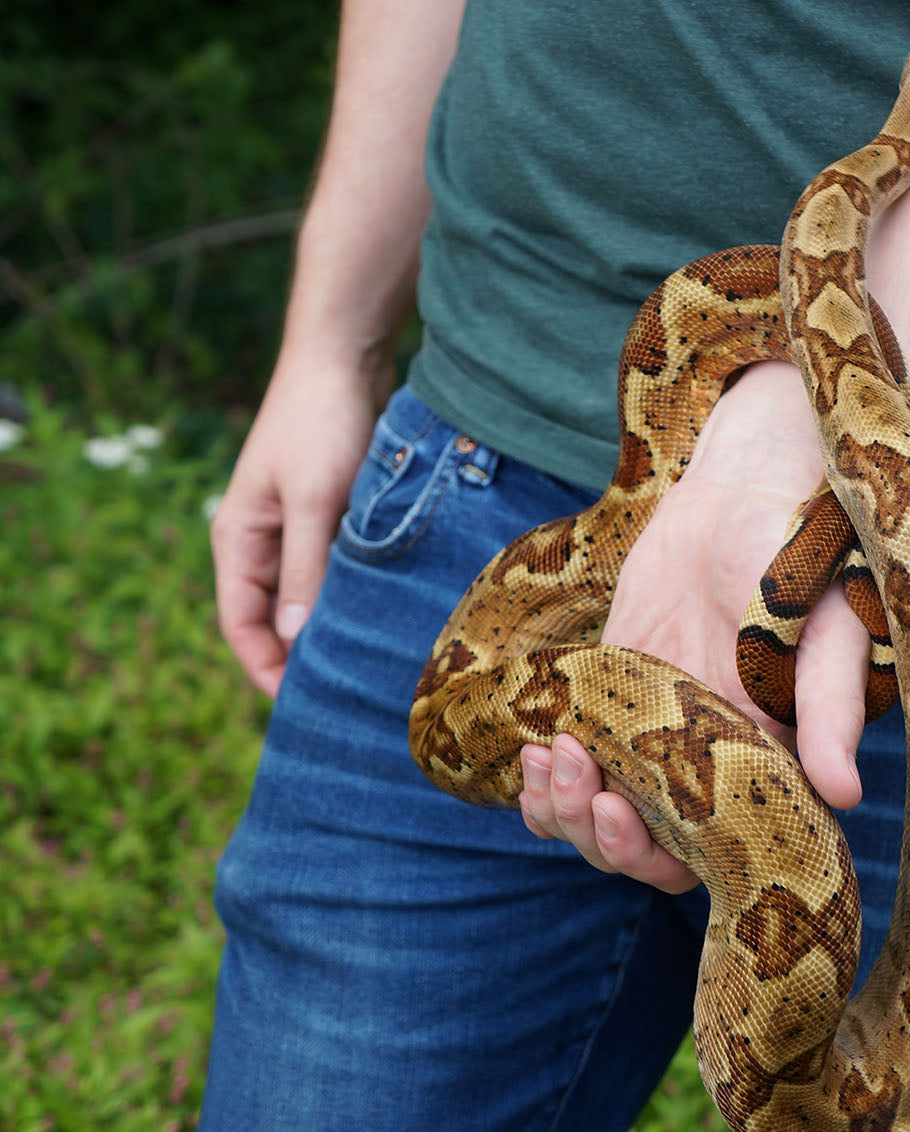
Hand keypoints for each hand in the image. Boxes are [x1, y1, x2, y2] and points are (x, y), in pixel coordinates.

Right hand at [210, 359, 380, 696]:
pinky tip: (382, 619)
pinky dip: (350, 599)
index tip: (301, 706)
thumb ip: (305, 568)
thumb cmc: (321, 423)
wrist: (342, 360)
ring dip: (329, 631)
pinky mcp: (329, 518)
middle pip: (273, 619)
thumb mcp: (314, 501)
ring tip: (367, 669)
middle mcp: (261, 541)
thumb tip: (297, 638)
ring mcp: (295, 530)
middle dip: (299, 659)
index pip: (241, 624)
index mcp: (239, 540)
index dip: (265, 669)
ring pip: (307, 599)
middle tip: (343, 699)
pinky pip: (333, 573)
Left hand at [518, 361, 872, 892]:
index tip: (621, 811)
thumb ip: (829, 712)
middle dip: (599, 835)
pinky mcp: (614, 696)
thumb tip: (846, 795)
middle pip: (642, 848)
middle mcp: (708, 764)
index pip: (707, 853)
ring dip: (563, 808)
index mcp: (764, 767)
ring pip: (598, 813)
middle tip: (579, 785)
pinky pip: (574, 763)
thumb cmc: (806, 555)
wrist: (749, 487)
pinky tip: (536, 747)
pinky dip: (547, 774)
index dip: (656, 855)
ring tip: (549, 760)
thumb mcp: (826, 633)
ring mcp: (656, 734)